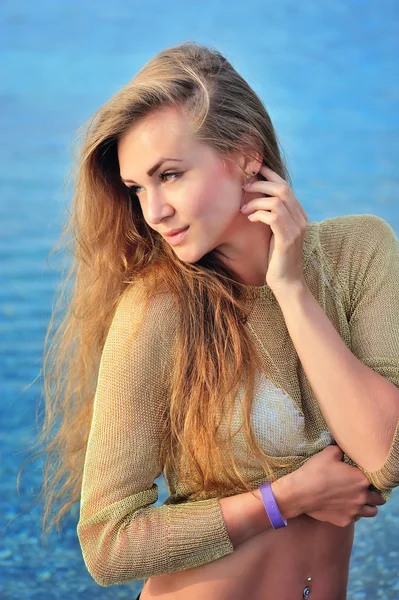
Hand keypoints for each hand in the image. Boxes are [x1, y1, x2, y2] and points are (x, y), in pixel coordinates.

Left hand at [240, 165, 307, 292]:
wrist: (287, 282)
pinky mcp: (287, 239)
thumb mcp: (275, 233)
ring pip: (276, 201)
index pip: (286, 187)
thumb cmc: (276, 259)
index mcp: (299, 215)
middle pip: (282, 189)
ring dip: (256, 201)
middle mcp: (301, 219)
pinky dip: (259, 214)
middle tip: (244, 188)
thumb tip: (256, 201)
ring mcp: (296, 228)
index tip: (255, 169)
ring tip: (243, 209)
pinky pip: (273, 217)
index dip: (270, 175)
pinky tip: (250, 219)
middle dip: (261, 184)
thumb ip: (272, 217)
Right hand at [284, 445, 385, 527]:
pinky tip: (342, 505)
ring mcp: (354, 511)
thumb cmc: (315, 471)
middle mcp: (362, 497)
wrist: (299, 493)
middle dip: (374, 494)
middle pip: (379, 500)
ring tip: (357, 499)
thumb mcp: (329, 453)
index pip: (379, 482)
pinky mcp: (344, 521)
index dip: (374, 479)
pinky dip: (351, 513)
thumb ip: (342, 450)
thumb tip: (345, 450)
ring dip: (367, 506)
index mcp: (362, 480)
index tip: (366, 477)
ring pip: (371, 512)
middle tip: (364, 489)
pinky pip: (354, 518)